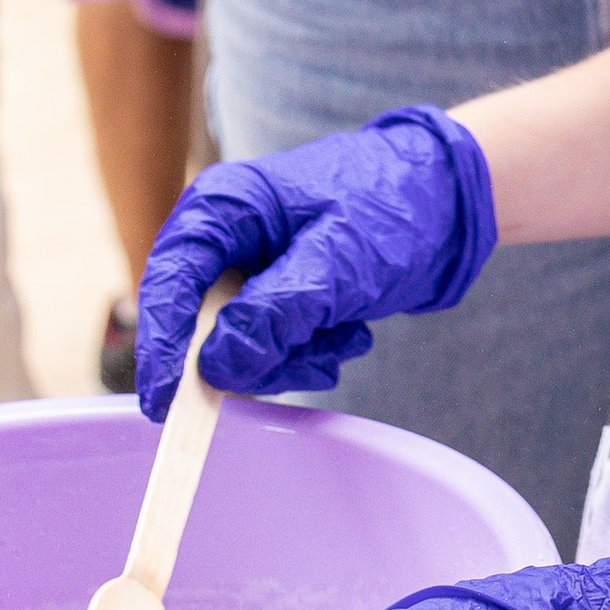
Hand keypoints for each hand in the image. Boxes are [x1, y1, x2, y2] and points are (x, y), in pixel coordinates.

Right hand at [134, 108, 492, 409]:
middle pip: (199, 327)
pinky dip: (309, 352)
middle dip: (257, 354)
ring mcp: (246, 270)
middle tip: (312, 351)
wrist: (448, 202)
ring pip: (236, 349)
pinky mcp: (271, 297)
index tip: (164, 407)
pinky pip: (268, 350)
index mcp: (223, 206)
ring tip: (344, 330)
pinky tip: (348, 328)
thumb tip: (216, 366)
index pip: (167, 282)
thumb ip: (276, 312)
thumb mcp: (339, 262)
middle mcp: (223, 238)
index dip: (161, 346)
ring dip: (293, 355)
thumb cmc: (394, 207)